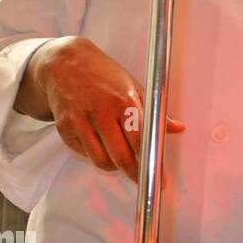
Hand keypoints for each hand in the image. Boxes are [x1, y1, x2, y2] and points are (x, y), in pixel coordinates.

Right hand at [17, 36, 184, 181]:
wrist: (66, 64)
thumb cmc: (104, 74)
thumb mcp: (135, 87)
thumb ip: (155, 112)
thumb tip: (177, 128)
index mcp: (124, 102)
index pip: (141, 141)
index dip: (151, 164)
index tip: (159, 179)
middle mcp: (101, 112)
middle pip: (120, 157)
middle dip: (133, 173)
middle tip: (142, 178)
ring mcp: (80, 121)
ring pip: (101, 161)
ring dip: (114, 166)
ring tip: (121, 157)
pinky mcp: (64, 128)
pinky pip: (84, 154)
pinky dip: (95, 156)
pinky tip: (101, 144)